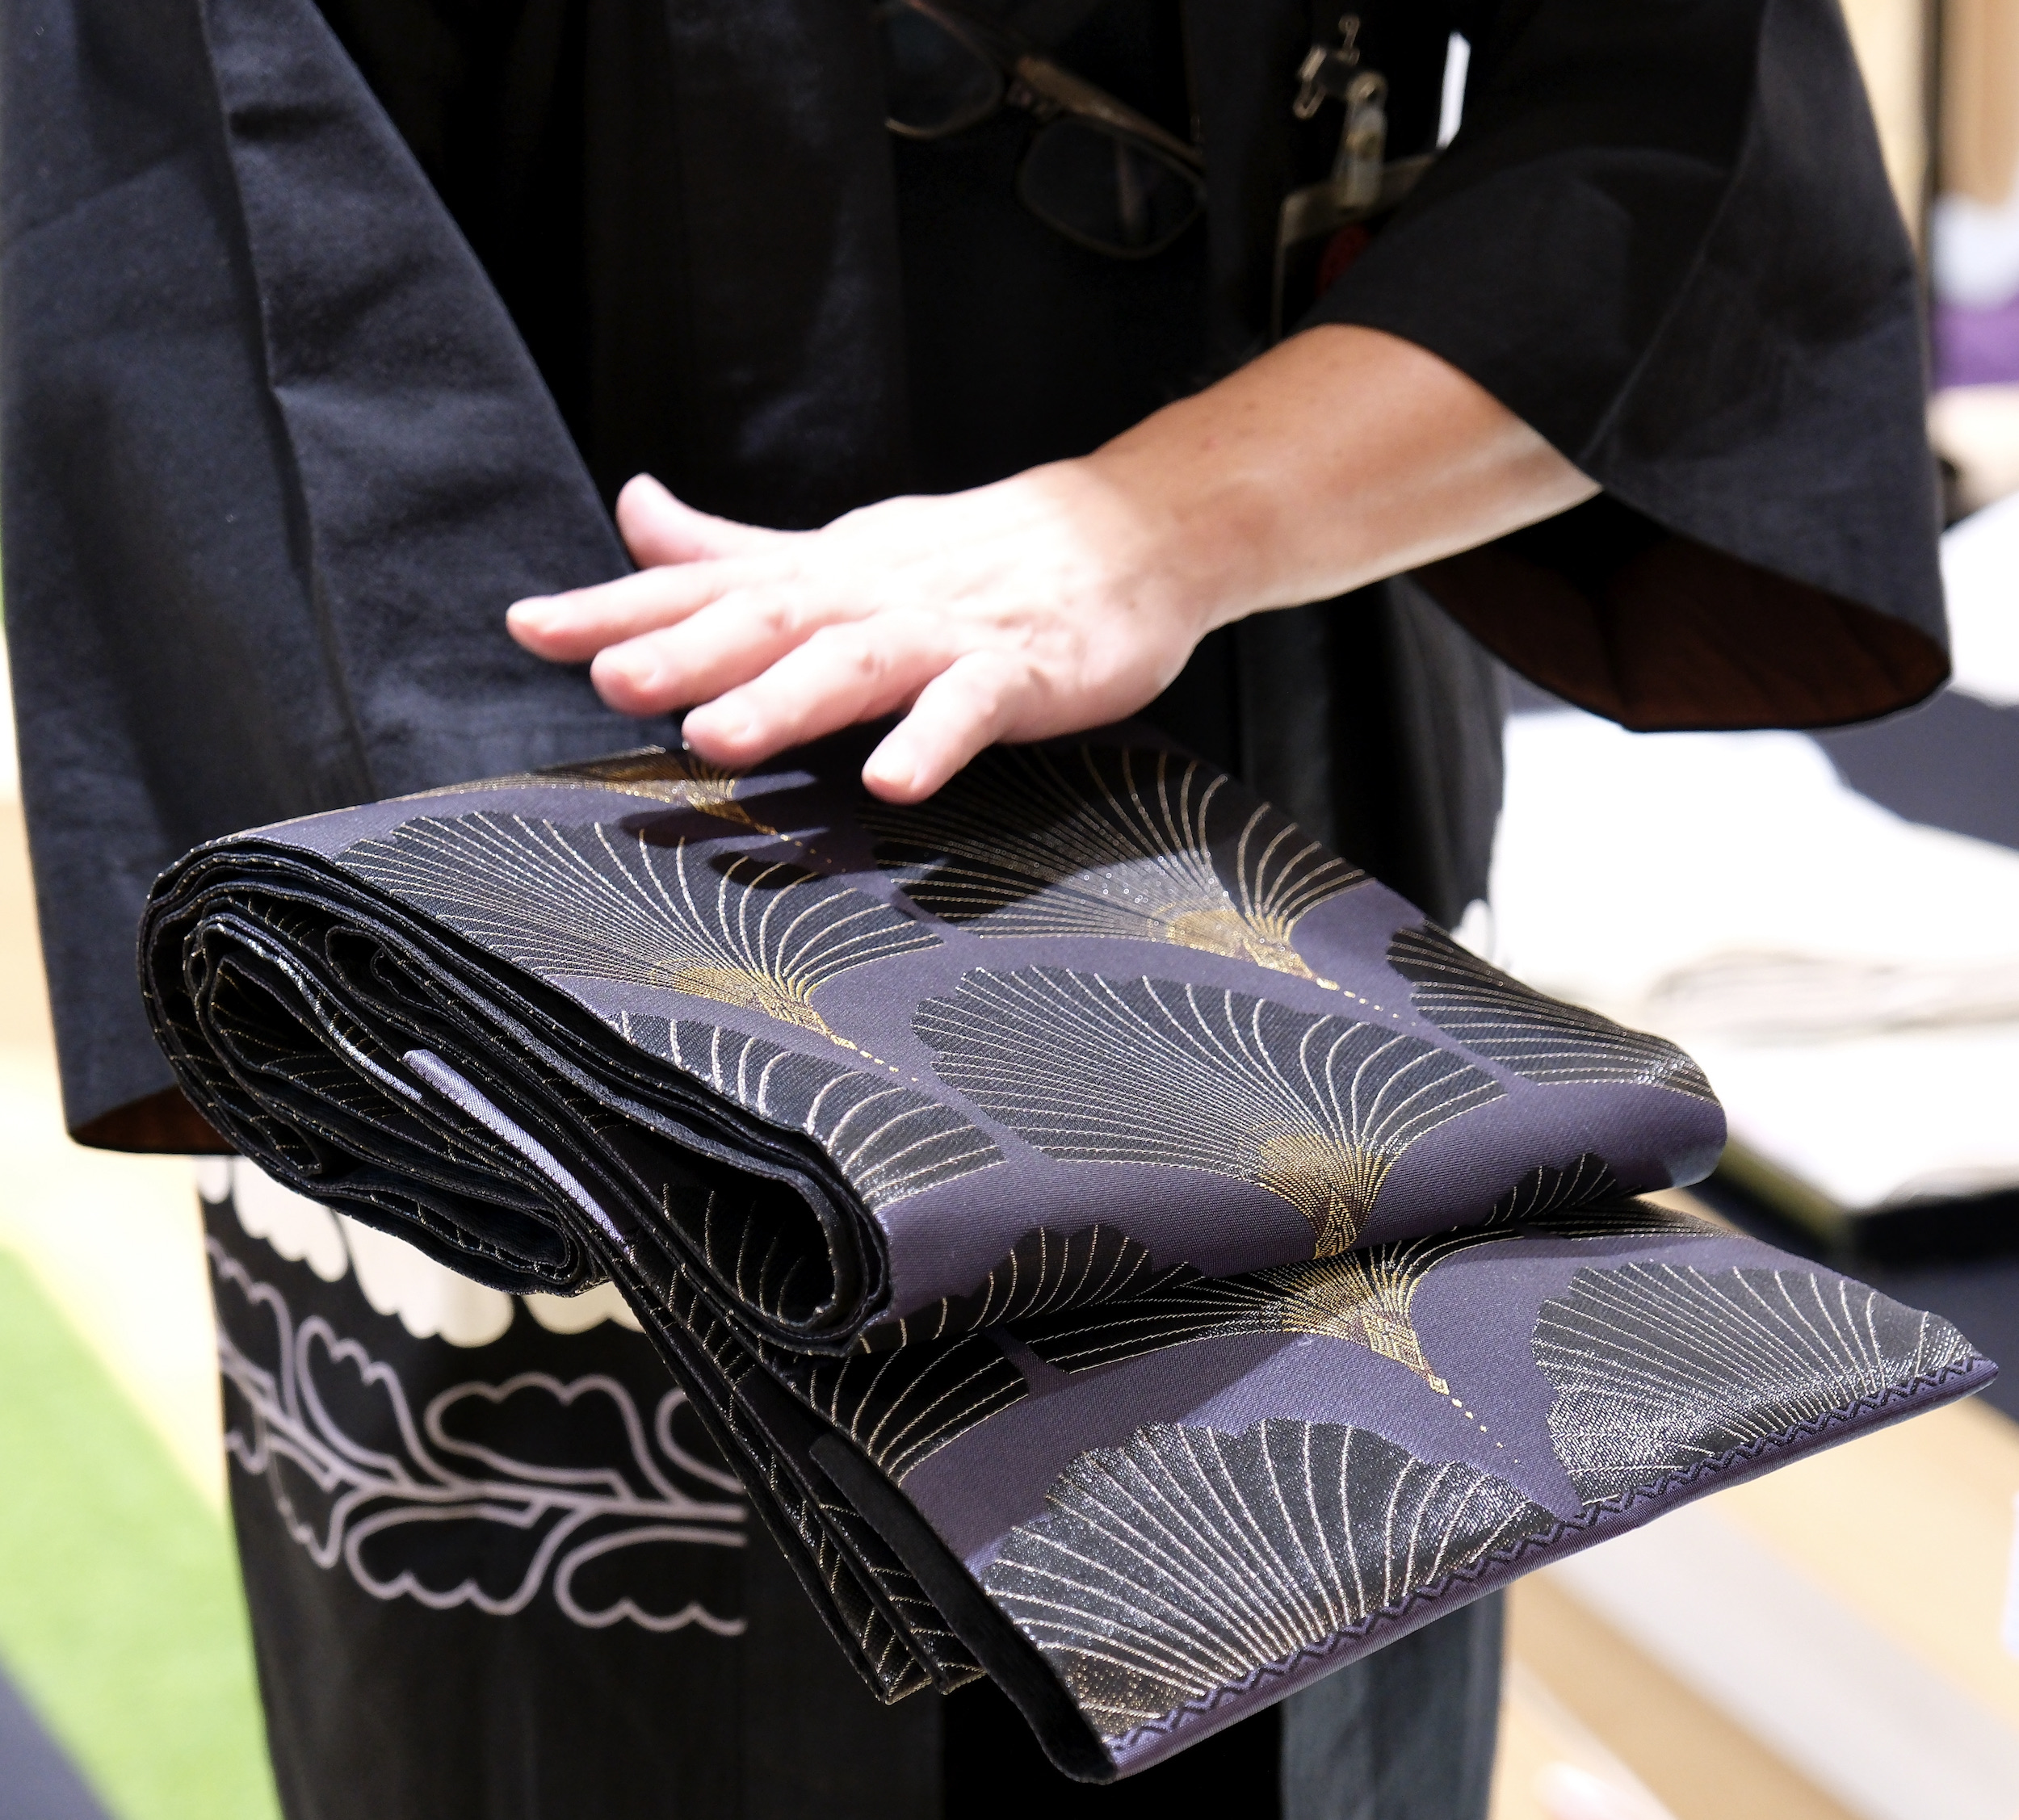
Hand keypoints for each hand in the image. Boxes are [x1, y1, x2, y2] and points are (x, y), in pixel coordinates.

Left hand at [507, 326, 1596, 800]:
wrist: (1127, 534)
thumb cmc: (976, 555)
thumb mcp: (840, 547)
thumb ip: (733, 548)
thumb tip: (632, 514)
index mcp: (821, 572)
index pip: (704, 585)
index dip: (616, 606)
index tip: (529, 627)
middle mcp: (869, 594)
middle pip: (769, 617)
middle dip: (686, 649)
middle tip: (610, 679)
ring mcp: (946, 631)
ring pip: (857, 662)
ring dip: (787, 698)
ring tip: (720, 737)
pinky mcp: (1020, 671)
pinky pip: (972, 707)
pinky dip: (932, 739)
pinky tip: (893, 780)